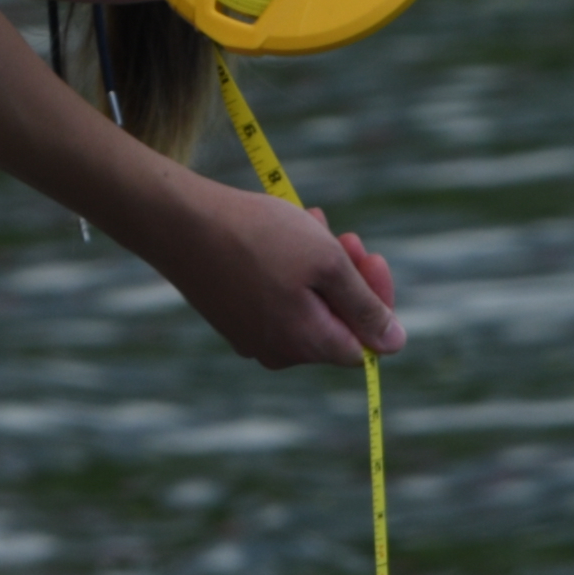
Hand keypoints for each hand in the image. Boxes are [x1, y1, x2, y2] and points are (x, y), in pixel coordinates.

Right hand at [138, 166, 403, 369]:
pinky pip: (275, 300)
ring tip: (311, 222)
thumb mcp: (328, 262)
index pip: (365, 344)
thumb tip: (395, 343)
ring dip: (318, 266)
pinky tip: (281, 233)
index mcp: (308, 345)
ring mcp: (250, 338)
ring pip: (305, 305)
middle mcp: (278, 353)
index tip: (372, 256)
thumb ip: (365, 305)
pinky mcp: (230, 318)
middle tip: (343, 233)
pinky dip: (288, 271)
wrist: (178, 222)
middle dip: (346, 276)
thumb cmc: (258, 237)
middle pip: (334, 323)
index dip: (377, 301)